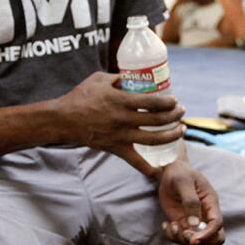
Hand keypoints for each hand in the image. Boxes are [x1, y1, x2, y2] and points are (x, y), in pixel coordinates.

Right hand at [55, 72, 185, 176]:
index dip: (169, 102)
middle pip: (157, 120)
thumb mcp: (100, 79)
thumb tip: (133, 76)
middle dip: (175, 116)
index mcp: (121, 100)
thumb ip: (119, 77)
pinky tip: (159, 169)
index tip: (175, 101)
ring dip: (171, 136)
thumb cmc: (80, 96)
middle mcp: (124, 119)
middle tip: (182, 113)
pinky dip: (147, 167)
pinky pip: (134, 160)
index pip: (153, 102)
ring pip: (152, 139)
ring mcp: (120, 135)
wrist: (63, 119)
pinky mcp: (115, 148)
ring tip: (181, 131)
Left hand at [158, 159, 224, 244]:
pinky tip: (166, 225)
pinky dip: (172, 236)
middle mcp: (205, 214)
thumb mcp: (184, 182)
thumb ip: (191, 201)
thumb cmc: (180, 173)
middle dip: (200, 242)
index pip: (217, 224)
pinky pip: (180, 238)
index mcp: (210, 203)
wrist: (170, 172)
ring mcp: (194, 220)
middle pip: (214, 238)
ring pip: (196, 241)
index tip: (194, 239)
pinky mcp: (182, 223)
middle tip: (185, 235)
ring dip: (182, 239)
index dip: (208, 234)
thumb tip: (194, 224)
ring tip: (171, 226)